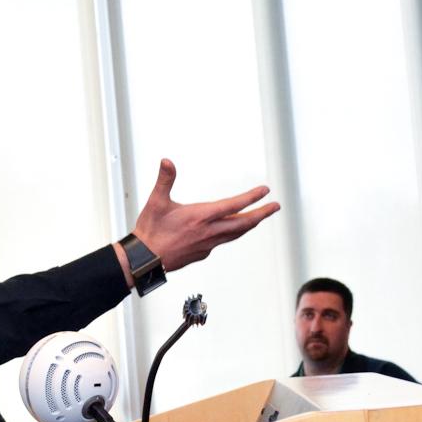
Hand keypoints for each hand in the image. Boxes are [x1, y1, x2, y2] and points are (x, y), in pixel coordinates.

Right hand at [131, 159, 279, 271]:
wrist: (145, 260)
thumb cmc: (151, 231)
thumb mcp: (156, 202)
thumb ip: (165, 180)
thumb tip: (167, 162)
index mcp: (201, 217)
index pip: (234, 205)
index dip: (251, 197)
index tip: (265, 191)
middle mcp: (209, 232)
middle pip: (243, 223)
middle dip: (261, 213)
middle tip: (275, 207)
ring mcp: (207, 244)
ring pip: (236, 234)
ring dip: (250, 224)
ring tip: (259, 218)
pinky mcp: (203, 252)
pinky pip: (223, 241)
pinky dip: (233, 233)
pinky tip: (231, 230)